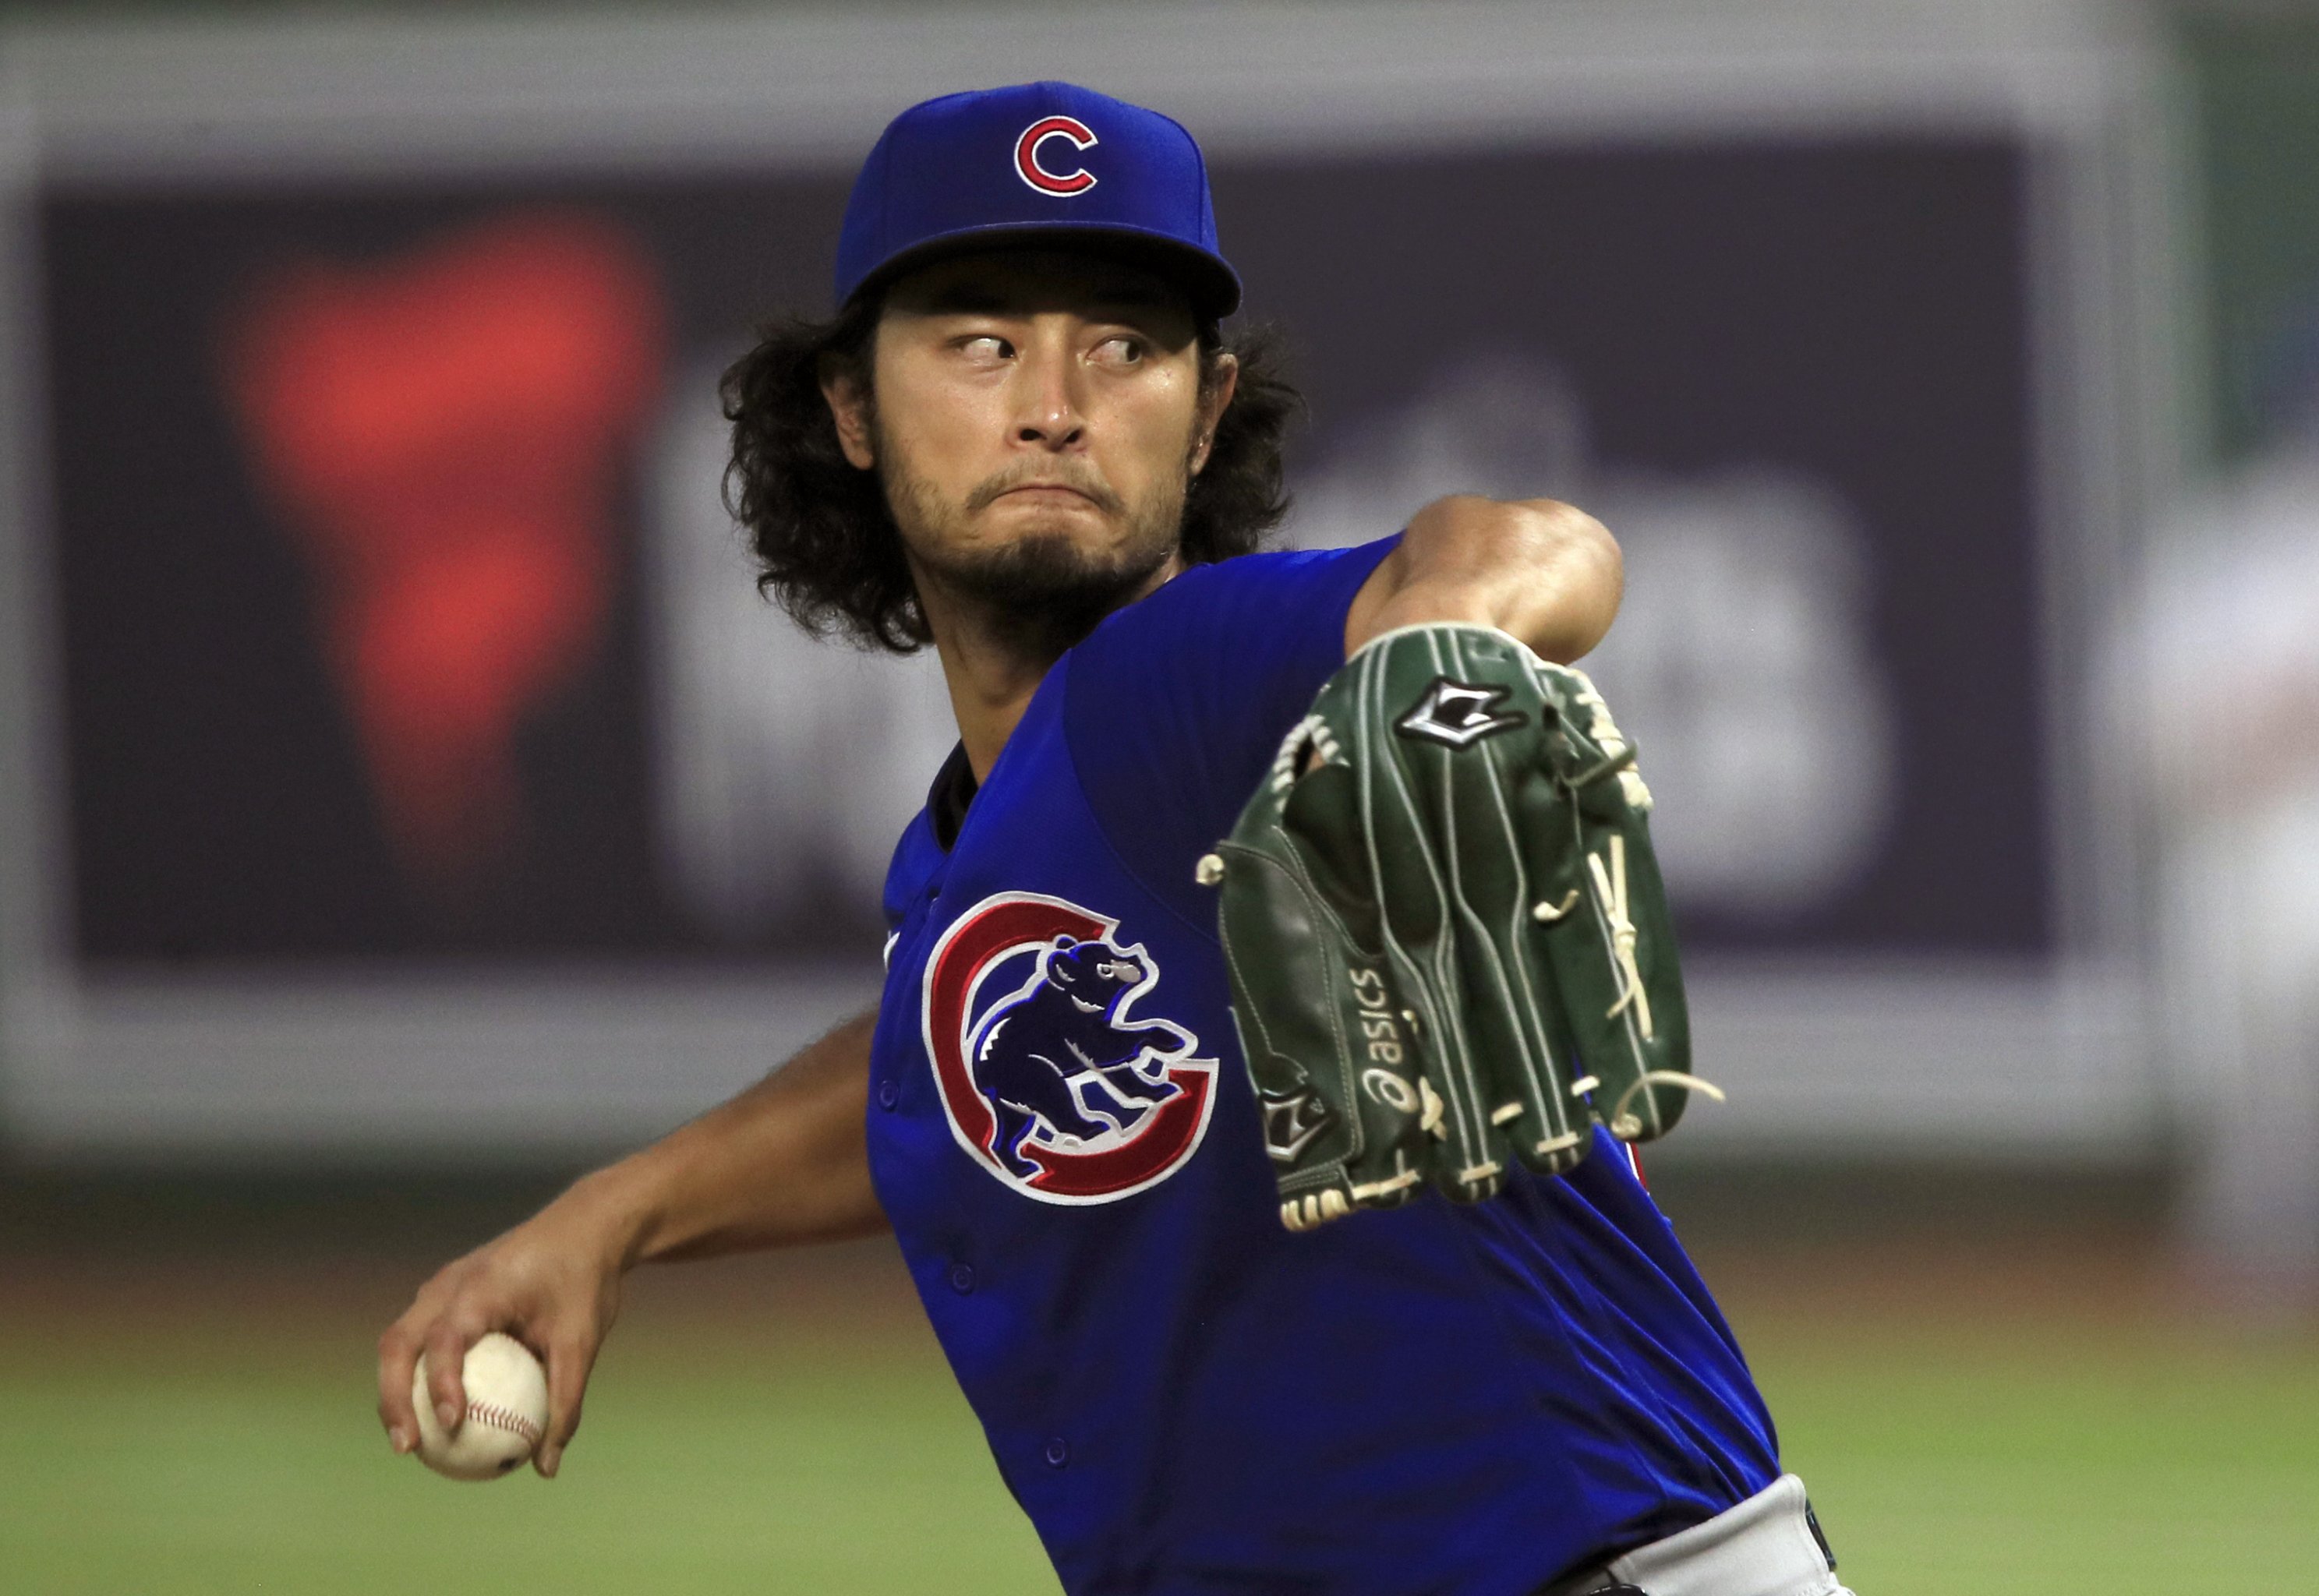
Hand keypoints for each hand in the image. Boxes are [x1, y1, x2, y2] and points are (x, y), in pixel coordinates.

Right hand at [376, 1183, 630, 1477]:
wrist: (586, 1229)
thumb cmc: (585, 1282)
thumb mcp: (583, 1342)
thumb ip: (565, 1402)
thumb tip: (547, 1468)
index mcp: (482, 1285)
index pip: (446, 1337)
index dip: (441, 1383)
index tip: (453, 1425)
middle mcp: (450, 1283)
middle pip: (399, 1341)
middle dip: (393, 1398)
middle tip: (408, 1447)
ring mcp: (441, 1286)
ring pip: (398, 1340)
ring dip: (395, 1391)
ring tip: (409, 1443)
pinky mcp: (444, 1295)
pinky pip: (418, 1338)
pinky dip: (414, 1376)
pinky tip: (430, 1418)